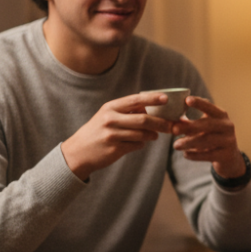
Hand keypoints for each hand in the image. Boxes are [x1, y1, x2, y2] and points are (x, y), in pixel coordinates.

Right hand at [61, 91, 175, 180]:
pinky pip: (138, 145)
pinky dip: (142, 144)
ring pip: (143, 134)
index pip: (135, 100)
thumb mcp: (108, 116)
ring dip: (153, 135)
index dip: (152, 99)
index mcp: (110, 107)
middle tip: (172, 126)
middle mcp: (110, 119)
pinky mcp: (115, 149)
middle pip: (144, 119)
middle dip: (161, 123)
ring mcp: (112, 135)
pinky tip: (137, 143)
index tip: (166, 98)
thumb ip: (127, 111)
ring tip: (154, 135)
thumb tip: (152, 109)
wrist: (78, 152)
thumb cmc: (98, 131)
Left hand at [171, 96, 246, 178]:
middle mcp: (227, 126)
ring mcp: (228, 141)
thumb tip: (168, 118)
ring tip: (175, 145)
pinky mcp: (226, 155)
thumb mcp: (204, 127)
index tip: (187, 100)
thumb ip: (189, 122)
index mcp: (221, 115)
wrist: (229, 157)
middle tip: (174, 129)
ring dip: (189, 142)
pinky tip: (185, 154)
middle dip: (190, 127)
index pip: (210, 107)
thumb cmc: (211, 137)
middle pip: (207, 125)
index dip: (199, 103)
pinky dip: (195, 155)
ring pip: (207, 140)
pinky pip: (209, 155)